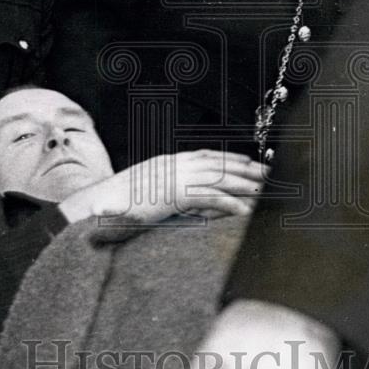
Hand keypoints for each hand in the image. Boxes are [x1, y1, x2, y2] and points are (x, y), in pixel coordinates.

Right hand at [59, 150, 266, 224]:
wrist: (97, 206)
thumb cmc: (117, 203)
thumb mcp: (145, 190)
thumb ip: (165, 189)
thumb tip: (181, 196)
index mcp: (169, 163)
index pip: (206, 156)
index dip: (230, 159)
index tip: (250, 162)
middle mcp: (174, 166)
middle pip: (218, 164)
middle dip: (246, 169)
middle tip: (271, 174)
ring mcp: (174, 179)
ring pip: (219, 179)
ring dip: (245, 184)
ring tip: (267, 191)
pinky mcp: (173, 196)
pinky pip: (207, 199)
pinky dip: (228, 203)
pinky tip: (244, 211)